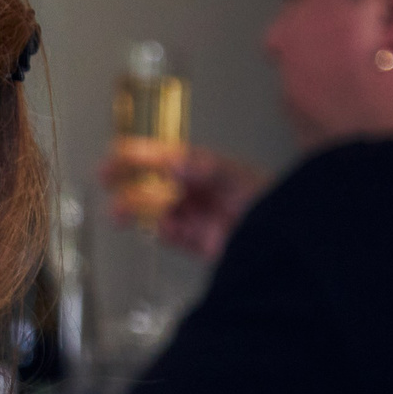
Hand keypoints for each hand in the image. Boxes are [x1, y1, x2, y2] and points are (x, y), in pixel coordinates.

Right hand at [98, 142, 263, 262]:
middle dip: (126, 181)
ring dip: (136, 209)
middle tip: (105, 180)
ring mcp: (193, 215)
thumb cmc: (271, 200)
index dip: (136, 154)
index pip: (162, 156)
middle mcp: (194, 190)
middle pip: (151, 183)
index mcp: (201, 168)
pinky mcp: (195, 240)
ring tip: (120, 214)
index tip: (114, 154)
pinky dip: (163, 231)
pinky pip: (170, 234)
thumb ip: (205, 170)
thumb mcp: (237, 176)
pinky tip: (164, 228)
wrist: (287, 236)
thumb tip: (173, 164)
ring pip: (155, 210)